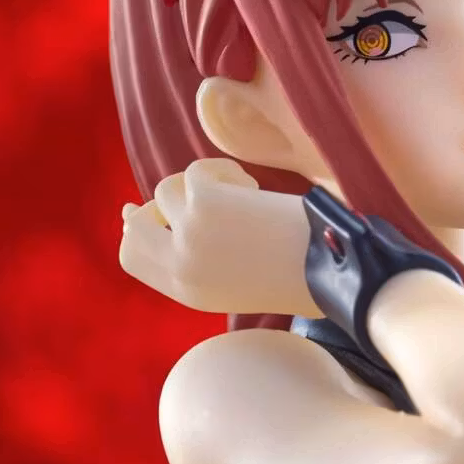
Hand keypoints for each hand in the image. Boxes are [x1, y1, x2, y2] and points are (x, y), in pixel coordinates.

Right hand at [119, 157, 311, 315]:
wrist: (331, 271)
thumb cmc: (298, 274)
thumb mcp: (235, 281)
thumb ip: (198, 258)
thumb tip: (161, 215)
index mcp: (187, 291)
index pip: (132, 259)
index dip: (134, 231)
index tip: (137, 210)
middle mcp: (180, 267)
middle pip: (137, 226)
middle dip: (157, 204)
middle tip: (194, 194)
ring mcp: (187, 235)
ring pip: (167, 190)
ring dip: (204, 185)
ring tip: (245, 199)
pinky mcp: (203, 203)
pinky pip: (195, 171)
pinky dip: (224, 171)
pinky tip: (252, 187)